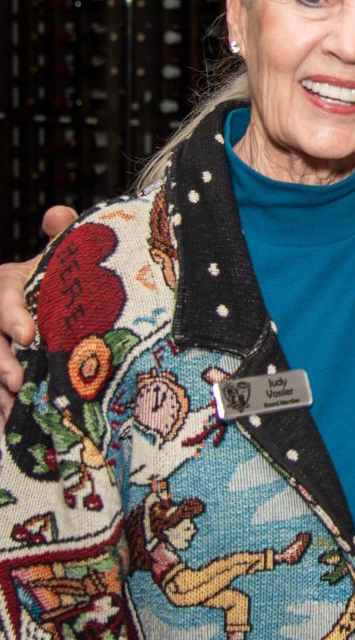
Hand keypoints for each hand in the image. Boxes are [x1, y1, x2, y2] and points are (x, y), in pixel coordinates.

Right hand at [0, 206, 76, 418]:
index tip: (28, 334)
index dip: (11, 314)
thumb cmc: (58, 283)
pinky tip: (10, 426)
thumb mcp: (61, 260)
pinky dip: (0, 409)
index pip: (4, 294)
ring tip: (14, 413)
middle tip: (19, 382)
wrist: (52, 308)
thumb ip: (63, 238)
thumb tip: (58, 214)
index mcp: (7, 284)